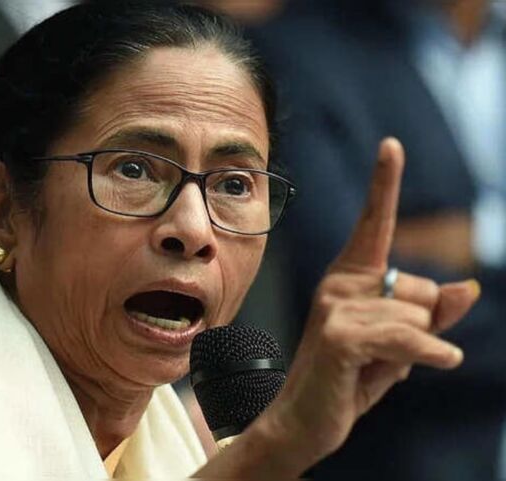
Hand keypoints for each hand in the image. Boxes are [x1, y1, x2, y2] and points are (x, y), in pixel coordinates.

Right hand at [266, 138, 479, 467]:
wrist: (301, 421)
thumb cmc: (349, 379)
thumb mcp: (399, 346)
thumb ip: (431, 316)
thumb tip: (469, 286)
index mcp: (350, 278)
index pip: (374, 223)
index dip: (384, 182)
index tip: (391, 144)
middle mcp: (340, 283)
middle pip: (423, 292)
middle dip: (420, 331)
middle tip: (378, 357)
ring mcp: (336, 306)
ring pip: (418, 318)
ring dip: (413, 353)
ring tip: (369, 369)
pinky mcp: (339, 334)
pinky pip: (408, 338)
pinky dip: (428, 356)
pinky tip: (434, 365)